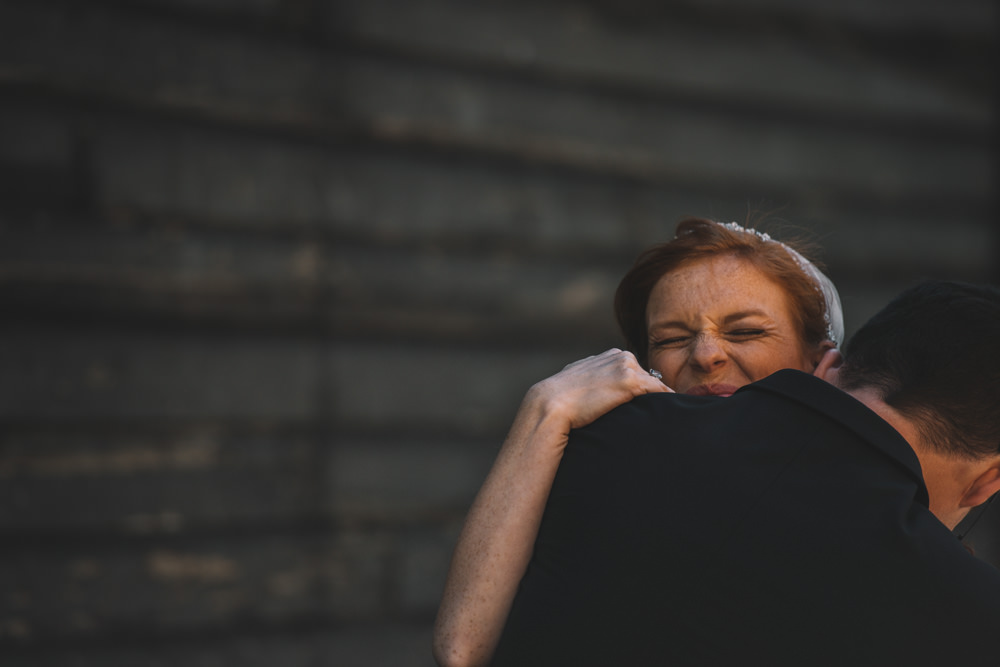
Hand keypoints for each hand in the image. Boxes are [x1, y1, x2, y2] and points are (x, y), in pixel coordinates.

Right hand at [525, 348, 673, 432]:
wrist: (551, 404)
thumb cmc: (560, 399)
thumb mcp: (579, 381)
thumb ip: (594, 380)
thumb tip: (597, 392)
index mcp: (610, 355)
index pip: (636, 371)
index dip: (644, 391)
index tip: (652, 405)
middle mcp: (620, 356)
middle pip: (650, 377)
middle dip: (655, 394)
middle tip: (667, 413)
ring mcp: (627, 367)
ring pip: (657, 385)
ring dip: (663, 400)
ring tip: (673, 416)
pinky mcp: (632, 381)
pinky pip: (661, 392)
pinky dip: (669, 402)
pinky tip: (675, 413)